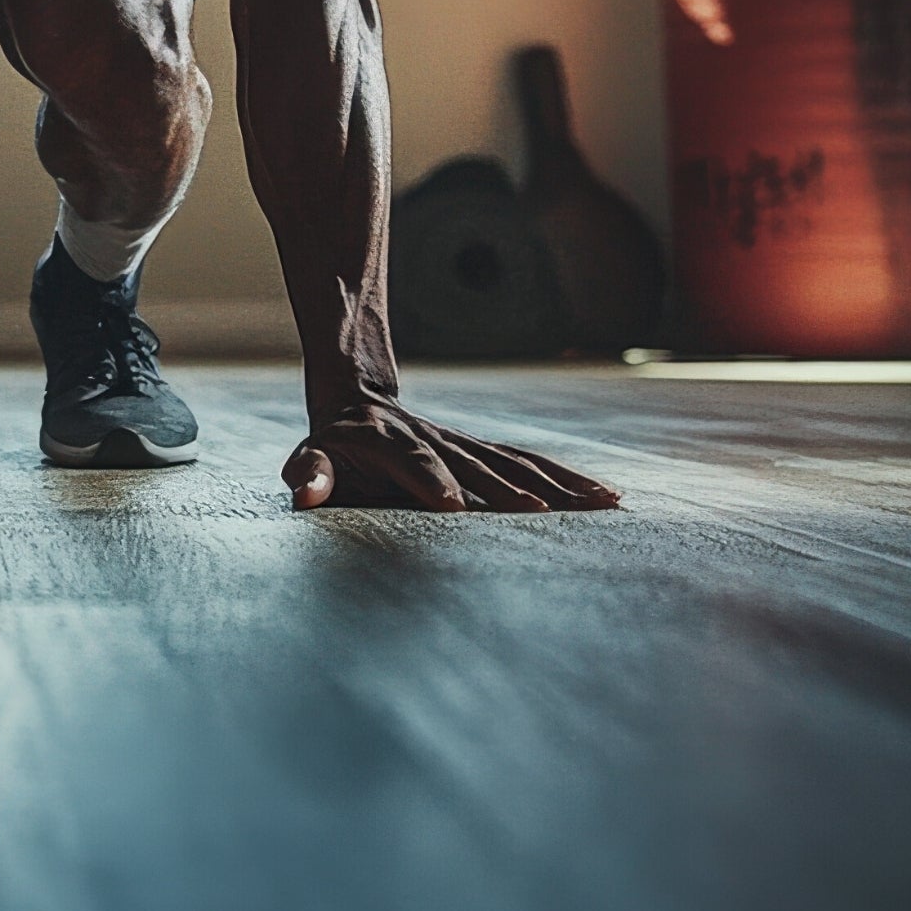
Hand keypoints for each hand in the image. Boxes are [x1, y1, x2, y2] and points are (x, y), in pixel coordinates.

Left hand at [283, 399, 618, 512]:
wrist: (357, 397)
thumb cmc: (332, 445)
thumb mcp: (311, 456)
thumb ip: (310, 475)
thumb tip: (306, 495)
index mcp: (389, 443)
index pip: (412, 461)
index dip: (431, 480)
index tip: (452, 505)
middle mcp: (434, 440)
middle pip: (474, 463)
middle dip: (506, 488)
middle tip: (539, 513)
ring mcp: (463, 444)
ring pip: (514, 460)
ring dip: (556, 481)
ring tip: (601, 502)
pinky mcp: (483, 451)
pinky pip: (529, 461)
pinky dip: (566, 478)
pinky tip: (605, 496)